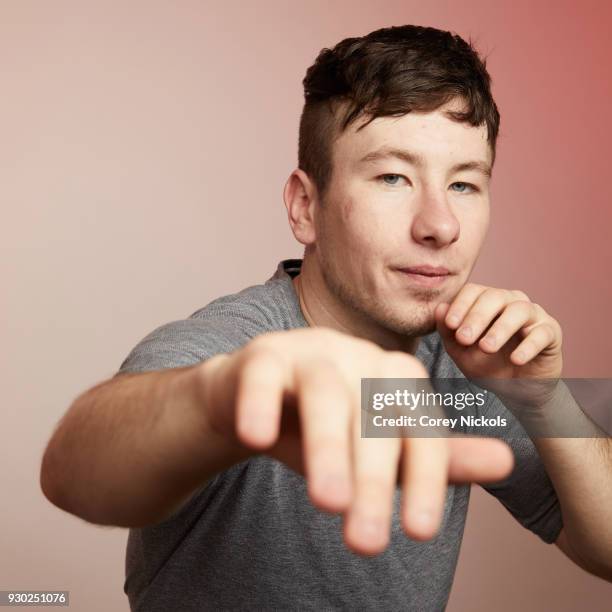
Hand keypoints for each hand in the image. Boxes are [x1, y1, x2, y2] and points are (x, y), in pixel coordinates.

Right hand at [196, 327, 513, 555]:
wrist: (255, 401)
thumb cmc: (322, 430)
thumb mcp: (378, 449)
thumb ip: (436, 457)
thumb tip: (507, 462)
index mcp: (393, 376)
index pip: (420, 425)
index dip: (426, 476)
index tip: (417, 531)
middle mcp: (358, 356)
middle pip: (373, 411)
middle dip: (373, 477)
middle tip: (366, 540)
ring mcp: (309, 352)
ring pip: (325, 392)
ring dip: (329, 446)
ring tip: (329, 502)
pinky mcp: (262, 356)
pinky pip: (263, 375)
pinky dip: (262, 404)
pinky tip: (258, 438)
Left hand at [434, 284, 562, 404]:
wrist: (516, 391)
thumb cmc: (487, 365)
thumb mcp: (461, 352)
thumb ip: (448, 332)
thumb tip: (439, 308)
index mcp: (487, 301)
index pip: (473, 291)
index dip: (460, 305)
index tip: (450, 325)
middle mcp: (511, 302)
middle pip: (494, 296)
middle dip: (477, 317)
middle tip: (464, 338)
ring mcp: (533, 315)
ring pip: (519, 310)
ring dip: (500, 329)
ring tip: (486, 348)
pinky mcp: (551, 332)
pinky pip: (543, 333)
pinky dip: (528, 346)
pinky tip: (515, 359)